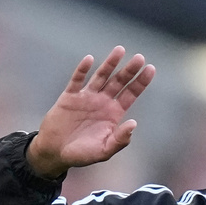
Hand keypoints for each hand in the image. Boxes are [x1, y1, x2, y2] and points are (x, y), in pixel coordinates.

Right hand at [27, 47, 155, 177]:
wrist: (54, 153)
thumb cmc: (81, 154)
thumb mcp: (104, 151)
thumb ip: (120, 140)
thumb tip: (134, 123)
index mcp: (113, 113)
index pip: (131, 94)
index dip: (140, 82)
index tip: (151, 68)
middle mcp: (102, 102)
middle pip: (118, 82)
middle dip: (129, 70)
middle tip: (140, 57)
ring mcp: (86, 97)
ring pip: (101, 76)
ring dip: (110, 64)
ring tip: (120, 50)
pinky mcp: (69, 97)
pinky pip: (77, 80)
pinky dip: (82, 70)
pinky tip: (89, 60)